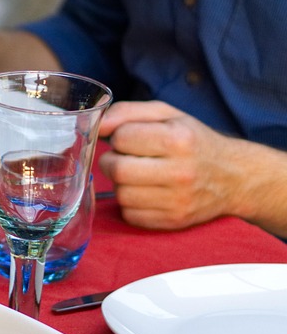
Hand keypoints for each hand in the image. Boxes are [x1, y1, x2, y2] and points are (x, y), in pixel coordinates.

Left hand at [98, 101, 241, 230]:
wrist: (234, 177)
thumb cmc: (194, 142)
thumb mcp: (168, 116)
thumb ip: (128, 112)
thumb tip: (98, 125)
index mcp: (179, 139)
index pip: (122, 138)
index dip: (119, 138)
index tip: (129, 140)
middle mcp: (180, 171)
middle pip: (117, 169)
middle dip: (112, 163)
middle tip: (124, 159)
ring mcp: (177, 200)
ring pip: (121, 194)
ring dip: (122, 184)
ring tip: (139, 176)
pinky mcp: (173, 220)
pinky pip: (130, 214)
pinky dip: (131, 204)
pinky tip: (147, 193)